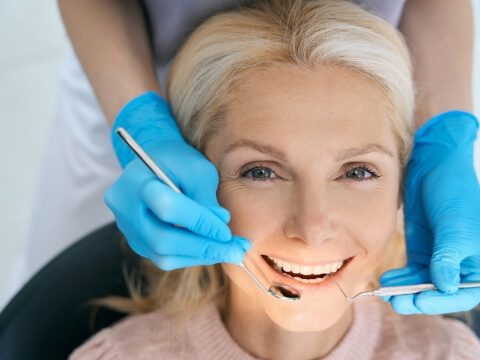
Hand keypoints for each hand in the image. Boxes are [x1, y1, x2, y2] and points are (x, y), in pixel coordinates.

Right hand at [105, 92, 250, 269]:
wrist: (155, 162)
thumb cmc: (179, 162)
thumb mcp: (198, 170)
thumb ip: (207, 199)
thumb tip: (221, 232)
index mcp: (137, 180)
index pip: (168, 209)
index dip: (200, 223)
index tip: (227, 232)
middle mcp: (125, 207)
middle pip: (162, 239)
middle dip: (202, 247)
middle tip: (236, 250)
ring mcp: (127, 227)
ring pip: (163, 255)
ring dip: (200, 256)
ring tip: (230, 251)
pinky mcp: (136, 241)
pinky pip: (163, 257)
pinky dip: (190, 256)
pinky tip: (212, 250)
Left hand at [380, 111, 479, 313]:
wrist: (433, 166)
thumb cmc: (454, 191)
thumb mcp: (454, 223)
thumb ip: (449, 255)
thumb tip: (445, 286)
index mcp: (478, 261)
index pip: (464, 293)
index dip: (443, 302)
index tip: (421, 302)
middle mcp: (461, 263)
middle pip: (441, 293)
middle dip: (419, 299)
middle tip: (397, 301)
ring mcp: (440, 258)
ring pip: (423, 284)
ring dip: (406, 291)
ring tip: (386, 292)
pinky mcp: (423, 250)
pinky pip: (412, 271)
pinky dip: (400, 278)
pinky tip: (386, 279)